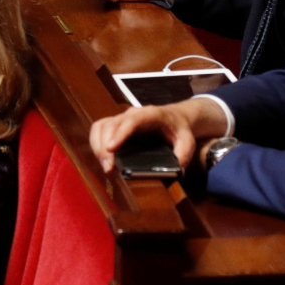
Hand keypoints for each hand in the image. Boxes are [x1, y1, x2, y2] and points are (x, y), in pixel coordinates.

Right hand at [88, 98, 227, 171]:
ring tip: (105, 166)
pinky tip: (101, 158)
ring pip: (101, 126)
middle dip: (105, 146)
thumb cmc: (180, 128)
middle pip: (112, 124)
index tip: (111, 149)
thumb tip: (177, 170)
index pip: (132, 121)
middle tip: (108, 168)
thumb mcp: (188, 141)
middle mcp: (133, 113)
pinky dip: (96, 143)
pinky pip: (99, 129)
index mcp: (151, 114)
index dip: (120, 134)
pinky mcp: (116, 124)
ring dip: (98, 145)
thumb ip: (184, 154)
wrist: (175, 117)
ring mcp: (122, 118)